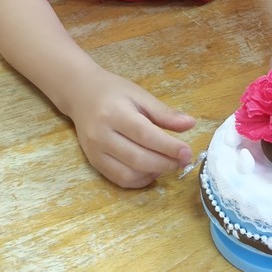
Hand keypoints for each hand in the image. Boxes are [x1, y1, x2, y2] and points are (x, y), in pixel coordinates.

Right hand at [67, 66, 194, 187]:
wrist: (80, 94)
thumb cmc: (113, 91)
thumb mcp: (139, 95)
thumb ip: (164, 112)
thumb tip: (190, 124)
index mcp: (114, 113)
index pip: (145, 135)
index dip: (169, 147)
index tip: (187, 152)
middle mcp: (102, 135)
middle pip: (138, 158)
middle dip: (165, 163)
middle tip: (183, 160)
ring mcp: (95, 151)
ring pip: (129, 174)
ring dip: (154, 173)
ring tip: (168, 164)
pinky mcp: (93, 162)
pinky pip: (119, 179)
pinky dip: (140, 180)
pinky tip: (152, 170)